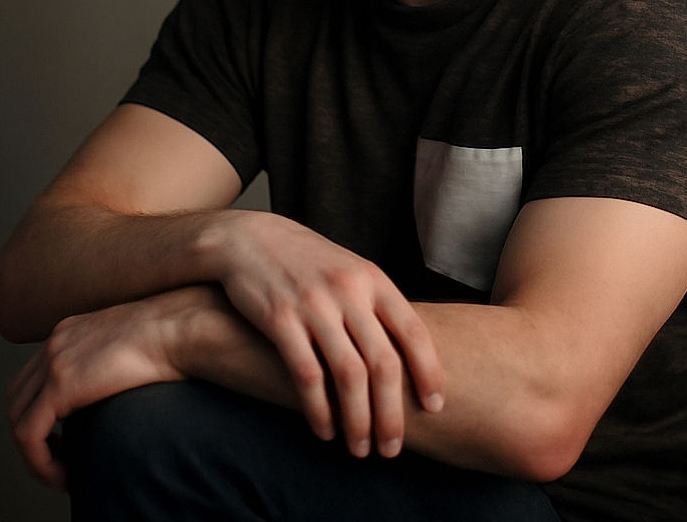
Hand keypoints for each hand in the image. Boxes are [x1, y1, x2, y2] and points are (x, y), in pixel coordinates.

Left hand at [5, 290, 190, 487]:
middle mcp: (55, 341)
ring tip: (62, 473)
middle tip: (59, 460)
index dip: (41, 415)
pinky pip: (28, 435)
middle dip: (32, 436)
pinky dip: (39, 462)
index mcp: (70, 330)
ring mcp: (54, 360)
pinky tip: (64, 476)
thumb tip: (115, 390)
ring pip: (17, 420)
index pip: (33, 378)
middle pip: (17, 399)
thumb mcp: (129, 343)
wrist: (179, 328)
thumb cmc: (172, 336)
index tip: (65, 440)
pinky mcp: (61, 385)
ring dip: (34, 454)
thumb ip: (111, 360)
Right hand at [212, 212, 444, 458]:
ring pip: (348, 374)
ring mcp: (314, 304)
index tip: (435, 407)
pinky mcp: (279, 318)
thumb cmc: (308, 263)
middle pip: (383, 362)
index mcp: (372, 279)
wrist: (251, 239)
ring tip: (360, 449)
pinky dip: (319, 409)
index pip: (413, 330)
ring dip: (358, 420)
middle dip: (391, 413)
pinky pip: (306, 374)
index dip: (428, 372)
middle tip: (392, 448)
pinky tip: (325, 431)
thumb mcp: (351, 272)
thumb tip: (411, 356)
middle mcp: (348, 290)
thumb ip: (377, 307)